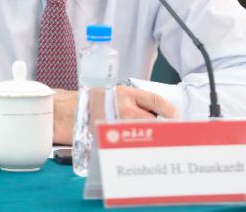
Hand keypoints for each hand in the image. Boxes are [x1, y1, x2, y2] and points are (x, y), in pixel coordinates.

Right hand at [52, 85, 177, 143]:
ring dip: (146, 139)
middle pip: (150, 121)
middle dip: (160, 129)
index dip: (169, 110)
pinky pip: (124, 144)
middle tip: (168, 136)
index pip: (155, 101)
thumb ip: (134, 102)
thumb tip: (155, 114)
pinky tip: (135, 151)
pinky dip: (131, 147)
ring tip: (153, 145)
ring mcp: (114, 123)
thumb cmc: (95, 101)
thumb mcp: (117, 94)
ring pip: (138, 133)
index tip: (177, 118)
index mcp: (127, 94)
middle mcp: (123, 107)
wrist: (68, 109)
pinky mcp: (106, 136)